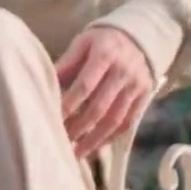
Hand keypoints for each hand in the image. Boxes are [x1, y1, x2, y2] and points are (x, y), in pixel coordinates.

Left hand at [55, 27, 154, 158]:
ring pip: (115, 120)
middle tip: (61, 141)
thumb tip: (45, 85)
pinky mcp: (145, 97)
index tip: (52, 119)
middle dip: (79, 127)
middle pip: (100, 107)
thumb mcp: (82, 43)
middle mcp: (123, 72)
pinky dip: (110, 137)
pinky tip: (95, 146)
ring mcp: (136, 87)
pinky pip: (127, 123)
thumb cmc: (102, 42)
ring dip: (94, 139)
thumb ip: (66, 64)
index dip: (68, 104)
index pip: (85, 85)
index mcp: (105, 54)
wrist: (139, 37)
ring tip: (76, 153)